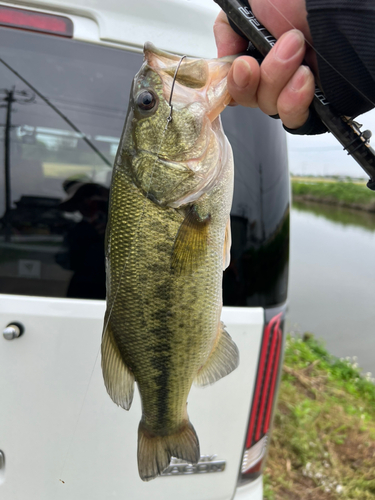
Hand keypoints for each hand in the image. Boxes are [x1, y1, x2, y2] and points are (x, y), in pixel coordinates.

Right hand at [214, 0, 315, 129]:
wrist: (342, 8)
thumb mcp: (250, 1)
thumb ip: (228, 27)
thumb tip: (224, 57)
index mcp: (257, 50)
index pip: (234, 79)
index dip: (233, 79)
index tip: (242, 65)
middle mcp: (273, 71)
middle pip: (247, 97)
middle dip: (256, 77)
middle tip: (284, 47)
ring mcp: (293, 89)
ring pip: (267, 107)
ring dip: (278, 81)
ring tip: (300, 53)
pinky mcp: (313, 105)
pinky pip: (291, 120)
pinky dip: (293, 102)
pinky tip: (304, 80)